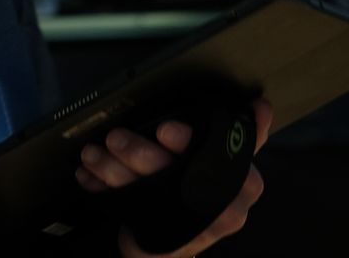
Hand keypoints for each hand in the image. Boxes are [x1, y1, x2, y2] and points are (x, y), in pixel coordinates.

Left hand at [74, 98, 271, 257]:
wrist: (184, 243)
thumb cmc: (203, 193)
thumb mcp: (225, 161)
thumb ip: (244, 134)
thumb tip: (261, 104)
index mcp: (241, 182)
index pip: (216, 156)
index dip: (188, 142)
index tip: (165, 128)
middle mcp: (222, 208)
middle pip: (175, 173)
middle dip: (140, 152)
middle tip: (115, 137)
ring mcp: (191, 226)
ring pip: (146, 191)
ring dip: (112, 169)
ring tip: (93, 154)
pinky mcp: (163, 239)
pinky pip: (128, 209)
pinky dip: (103, 189)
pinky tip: (87, 177)